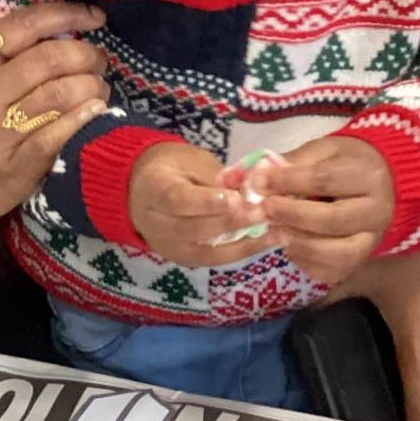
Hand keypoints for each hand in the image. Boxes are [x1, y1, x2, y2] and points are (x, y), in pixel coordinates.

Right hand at [0, 4, 111, 222]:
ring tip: (99, 87)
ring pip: (59, 94)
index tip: (94, 18)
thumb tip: (58, 26)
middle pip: (49, 59)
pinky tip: (96, 111)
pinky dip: (83, 118)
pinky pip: (58, 134)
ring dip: (91, 86)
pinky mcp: (15, 166)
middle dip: (86, 55)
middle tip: (99, 60)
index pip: (23, 25)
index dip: (66, 15)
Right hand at [129, 144, 283, 268]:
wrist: (145, 187)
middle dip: (231, 223)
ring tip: (274, 234)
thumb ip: (215, 177)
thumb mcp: (191, 160)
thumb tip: (249, 189)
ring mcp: (167, 246)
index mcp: (152, 189)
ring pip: (205, 252)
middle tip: (263, 214)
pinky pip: (212, 260)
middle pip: (193, 230)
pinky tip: (264, 242)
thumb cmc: (174, 167)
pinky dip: (239, 252)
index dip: (208, 202)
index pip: (178, 200)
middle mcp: (154, 224)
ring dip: (242, 244)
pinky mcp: (182, 258)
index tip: (237, 199)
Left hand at [222, 139, 394, 282]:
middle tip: (262, 210)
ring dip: (299, 244)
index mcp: (367, 175)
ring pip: (338, 253)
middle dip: (291, 216)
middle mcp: (377, 211)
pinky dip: (307, 262)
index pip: (324, 180)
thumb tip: (239, 176)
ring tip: (273, 232)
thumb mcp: (320, 151)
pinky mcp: (361, 259)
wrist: (381, 181)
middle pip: (332, 220)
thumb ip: (284, 164)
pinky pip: (334, 270)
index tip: (256, 181)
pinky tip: (289, 247)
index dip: (287, 182)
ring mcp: (372, 239)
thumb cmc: (344, 162)